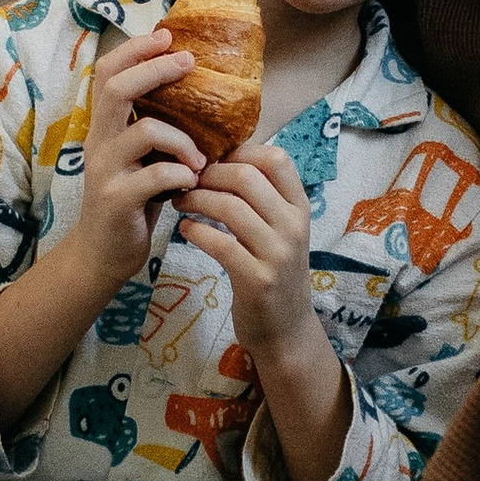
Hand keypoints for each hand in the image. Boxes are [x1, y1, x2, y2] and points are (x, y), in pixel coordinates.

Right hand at [62, 26, 203, 298]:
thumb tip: (199, 92)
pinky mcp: (116, 199)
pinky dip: (181, 174)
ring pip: (143, 130)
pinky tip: (191, 183)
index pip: (107, 73)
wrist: (104, 254)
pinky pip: (155, 175)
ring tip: (202, 157)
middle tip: (189, 64)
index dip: (134, 49)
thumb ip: (157, 128)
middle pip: (117, 88)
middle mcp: (98, 142)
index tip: (167, 35)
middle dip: (156, 69)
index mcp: (105, 127)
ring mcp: (104, 170)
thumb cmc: (133, 201)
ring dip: (183, 138)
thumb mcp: (142, 158)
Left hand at [180, 144, 320, 367]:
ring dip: (196, 199)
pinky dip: (195, 231)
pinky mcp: (258, 280)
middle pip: (246, 177)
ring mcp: (278, 254)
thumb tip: (223, 158)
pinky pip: (220, 244)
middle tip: (187, 180)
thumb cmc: (274, 270)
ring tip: (180, 202)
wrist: (285, 328)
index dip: (239, 152)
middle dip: (209, 174)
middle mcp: (294, 226)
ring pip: (230, 207)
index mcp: (299, 207)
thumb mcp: (280, 230)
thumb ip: (262, 198)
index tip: (213, 161)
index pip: (275, 159)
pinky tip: (185, 230)